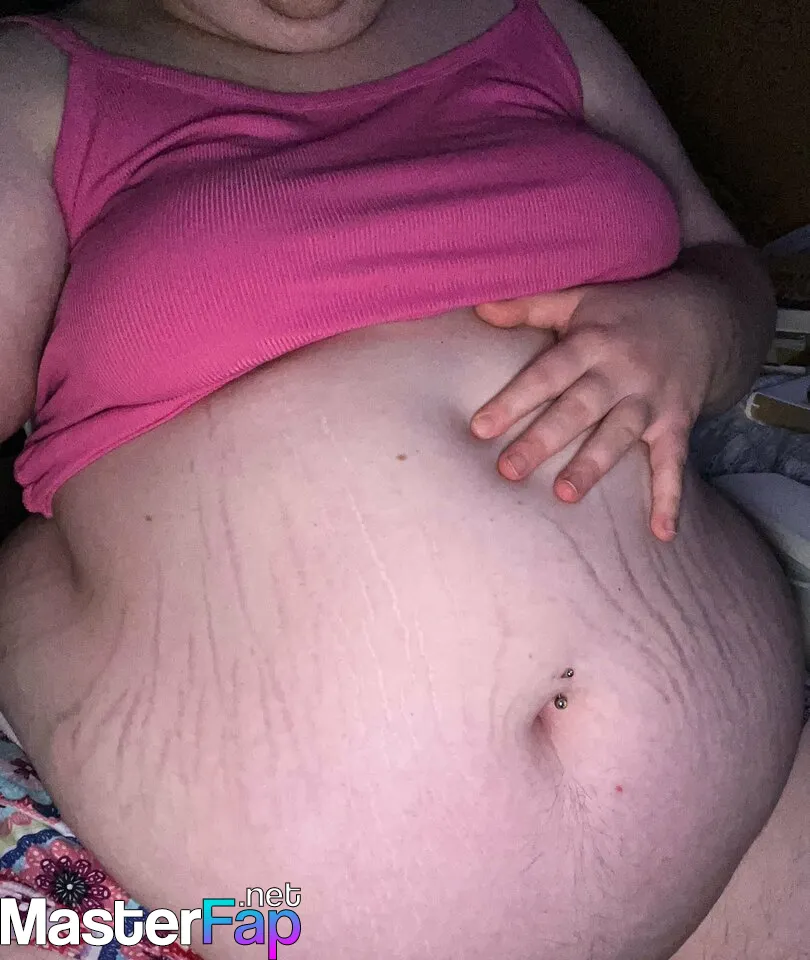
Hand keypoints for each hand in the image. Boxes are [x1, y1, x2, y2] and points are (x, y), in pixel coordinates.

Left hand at [470, 270, 723, 541]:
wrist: (706, 313)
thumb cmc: (626, 310)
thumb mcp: (580, 297)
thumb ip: (530, 306)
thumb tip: (478, 306)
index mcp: (592, 341)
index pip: (546, 374)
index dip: (514, 400)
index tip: (479, 429)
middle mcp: (621, 372)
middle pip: (578, 409)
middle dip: (543, 440)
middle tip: (509, 471)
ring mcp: (651, 400)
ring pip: (619, 435)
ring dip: (593, 465)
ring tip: (565, 495)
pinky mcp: (677, 423)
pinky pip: (674, 463)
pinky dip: (671, 497)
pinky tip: (662, 533)